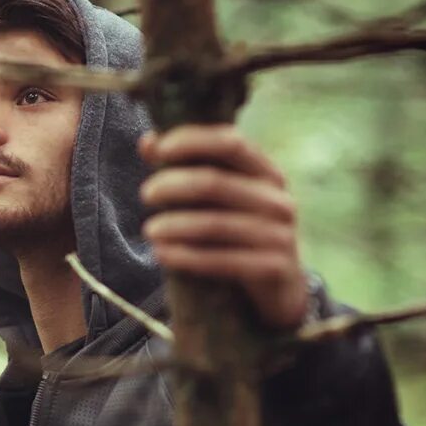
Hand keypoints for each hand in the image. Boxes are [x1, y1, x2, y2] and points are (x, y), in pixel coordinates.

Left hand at [138, 125, 308, 329]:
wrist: (279, 284)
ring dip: (174, 225)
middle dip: (173, 185)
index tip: (158, 148)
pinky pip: (221, 260)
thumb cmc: (239, 230)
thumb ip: (187, 168)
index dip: (192, 140)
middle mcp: (277, 200)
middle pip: (216, 183)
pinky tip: (162, 254)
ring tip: (149, 230)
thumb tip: (148, 142)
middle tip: (146, 194)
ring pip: (214, 224)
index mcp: (266, 173)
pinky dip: (185, 256)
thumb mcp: (220, 198)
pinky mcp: (273, 268)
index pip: (231, 143)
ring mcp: (279, 235)